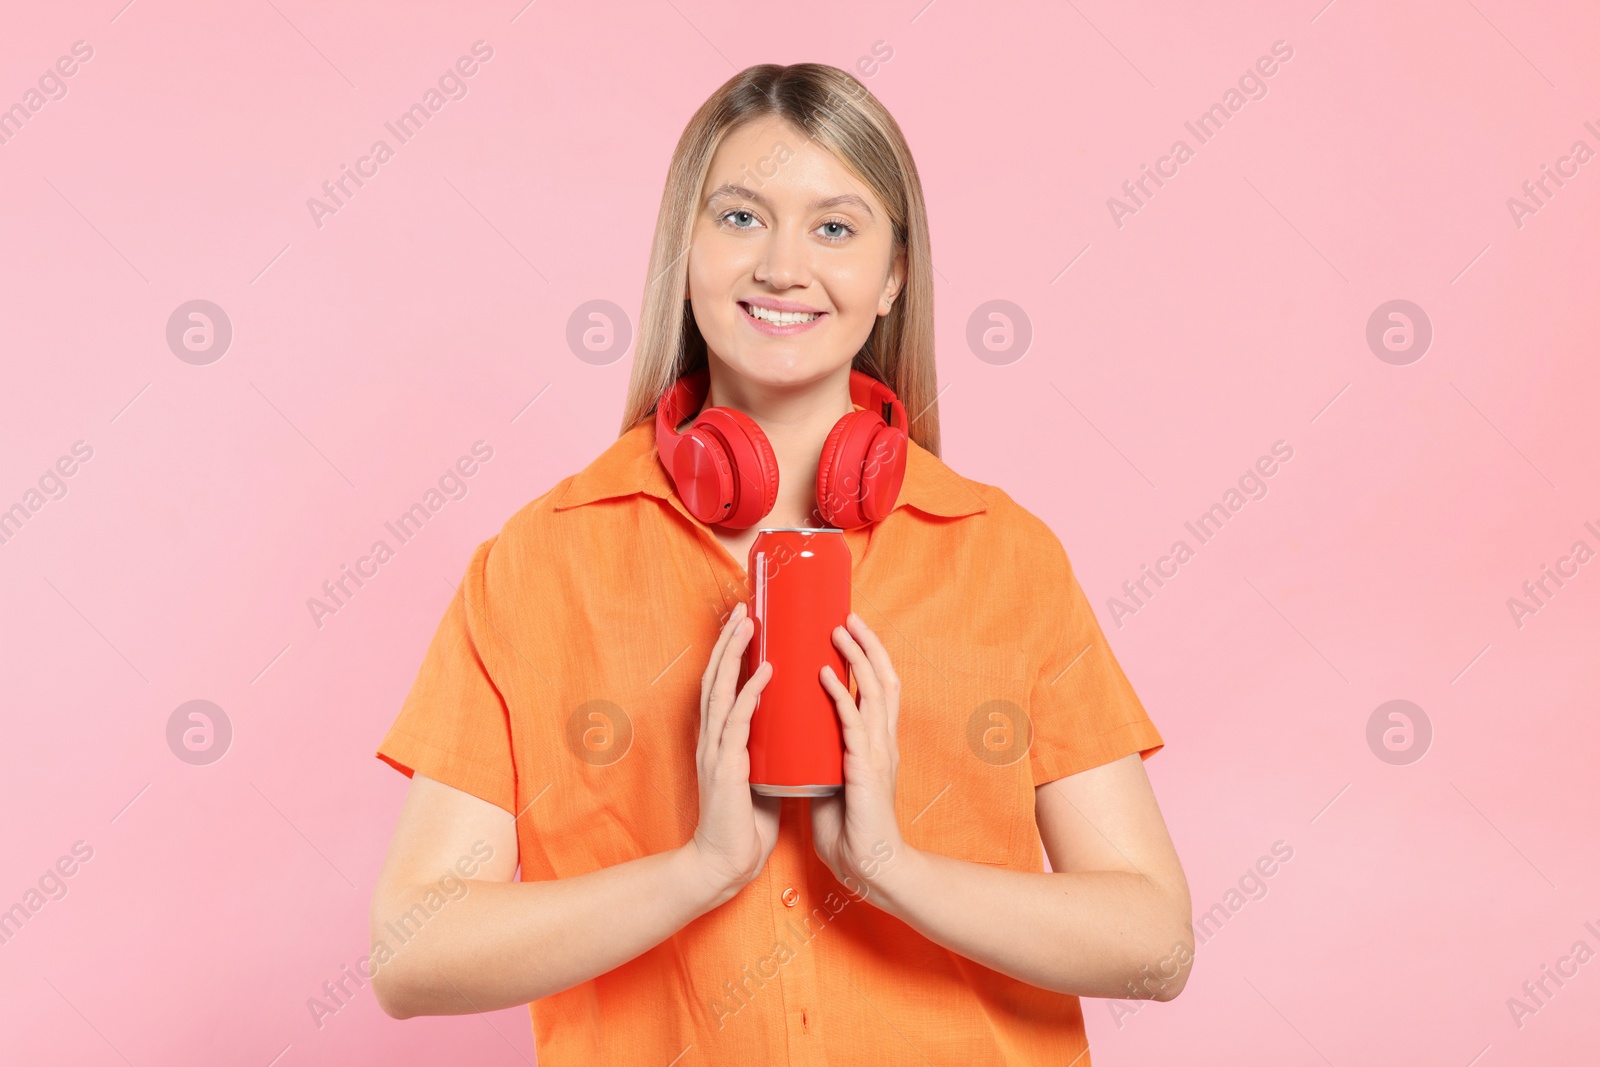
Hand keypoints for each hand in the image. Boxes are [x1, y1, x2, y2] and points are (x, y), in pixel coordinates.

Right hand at [686, 601, 780, 904]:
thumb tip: (796, 730)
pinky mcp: (725, 769)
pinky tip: (765, 671)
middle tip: (744, 610)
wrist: (726, 865)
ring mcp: (715, 752)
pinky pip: (737, 722)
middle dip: (728, 642)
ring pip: (720, 690)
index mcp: (720, 740)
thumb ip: (771, 752)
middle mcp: (712, 739)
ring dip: (734, 655)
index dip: (730, 654)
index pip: (722, 687)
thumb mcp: (761, 776)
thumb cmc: (745, 825)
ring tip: (749, 624)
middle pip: (714, 678)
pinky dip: (751, 693)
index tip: (745, 624)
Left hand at [810, 612, 907, 901]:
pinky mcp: (864, 769)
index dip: (869, 657)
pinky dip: (840, 694)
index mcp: (876, 744)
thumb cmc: (850, 829)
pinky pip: (852, 722)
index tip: (850, 630)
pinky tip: (825, 675)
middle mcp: (882, 741)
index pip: (879, 689)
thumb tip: (803, 738)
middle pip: (884, 679)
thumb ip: (825, 756)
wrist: (868, 866)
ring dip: (856, 658)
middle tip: (848, 617)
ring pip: (875, 691)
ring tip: (838, 631)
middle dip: (868, 645)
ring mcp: (877, 753)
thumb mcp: (836, 780)